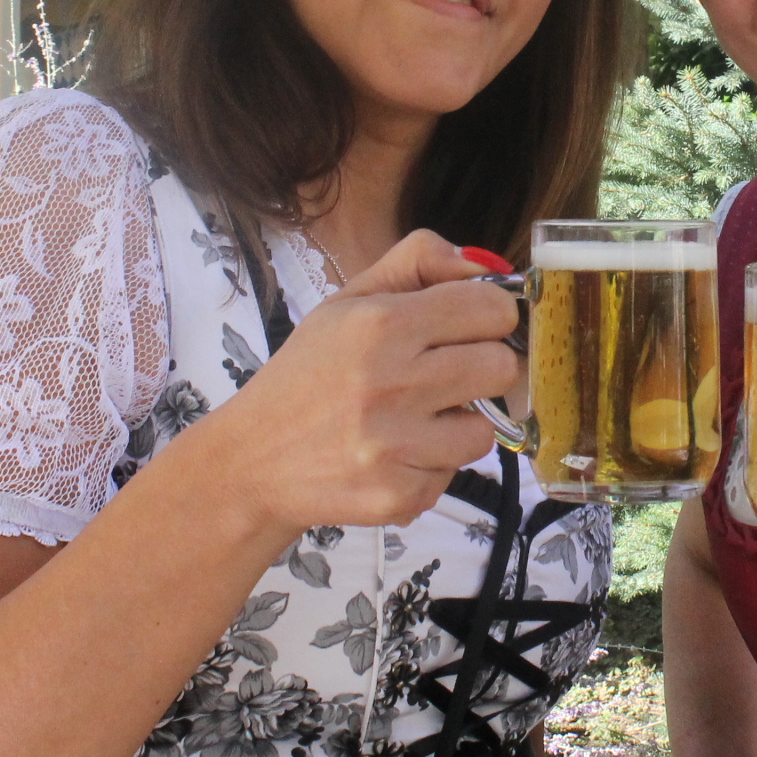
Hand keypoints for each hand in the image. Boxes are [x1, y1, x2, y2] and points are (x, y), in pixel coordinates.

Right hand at [208, 229, 519, 531]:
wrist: (254, 459)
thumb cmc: (309, 372)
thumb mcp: (349, 300)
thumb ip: (418, 261)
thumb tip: (484, 264)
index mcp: (381, 324)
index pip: (492, 309)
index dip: (490, 316)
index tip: (472, 327)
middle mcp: (391, 383)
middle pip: (502, 367)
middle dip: (483, 368)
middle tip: (449, 374)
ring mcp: (396, 445)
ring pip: (487, 428)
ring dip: (460, 423)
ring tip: (417, 418)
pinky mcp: (401, 495)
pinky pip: (455, 473)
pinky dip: (432, 464)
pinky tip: (395, 454)